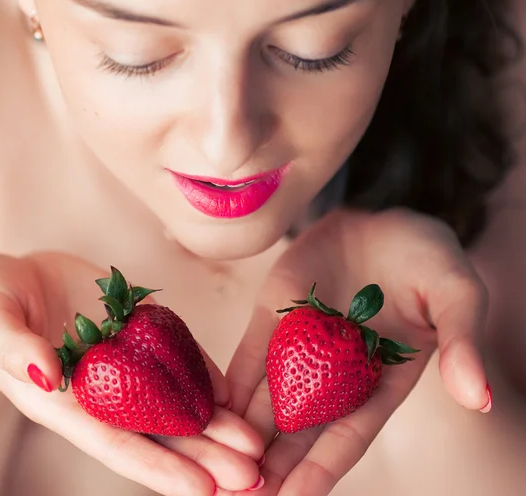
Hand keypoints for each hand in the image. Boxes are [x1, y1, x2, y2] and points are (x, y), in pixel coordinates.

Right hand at [0, 252, 263, 495]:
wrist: (12, 275)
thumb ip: (11, 347)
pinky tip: (233, 391)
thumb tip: (45, 372)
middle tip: (253, 475)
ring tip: (256, 443)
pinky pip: (174, 352)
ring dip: (215, 422)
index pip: (116, 440)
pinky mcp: (135, 327)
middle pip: (158, 429)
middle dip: (205, 454)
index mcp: (63, 399)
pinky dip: (202, 373)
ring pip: (173, 396)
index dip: (159, 466)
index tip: (204, 490)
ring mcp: (123, 357)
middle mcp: (100, 387)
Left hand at [225, 208, 488, 494]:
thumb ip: (461, 342)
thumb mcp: (455, 295)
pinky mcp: (275, 313)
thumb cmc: (428, 258)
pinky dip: (230, 381)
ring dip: (241, 431)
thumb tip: (478, 396)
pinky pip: (251, 353)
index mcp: (380, 378)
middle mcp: (336, 371)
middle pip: (300, 428)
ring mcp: (301, 342)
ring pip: (268, 397)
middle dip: (271, 465)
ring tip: (213, 466)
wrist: (385, 218)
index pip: (348, 434)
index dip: (321, 469)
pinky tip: (209, 407)